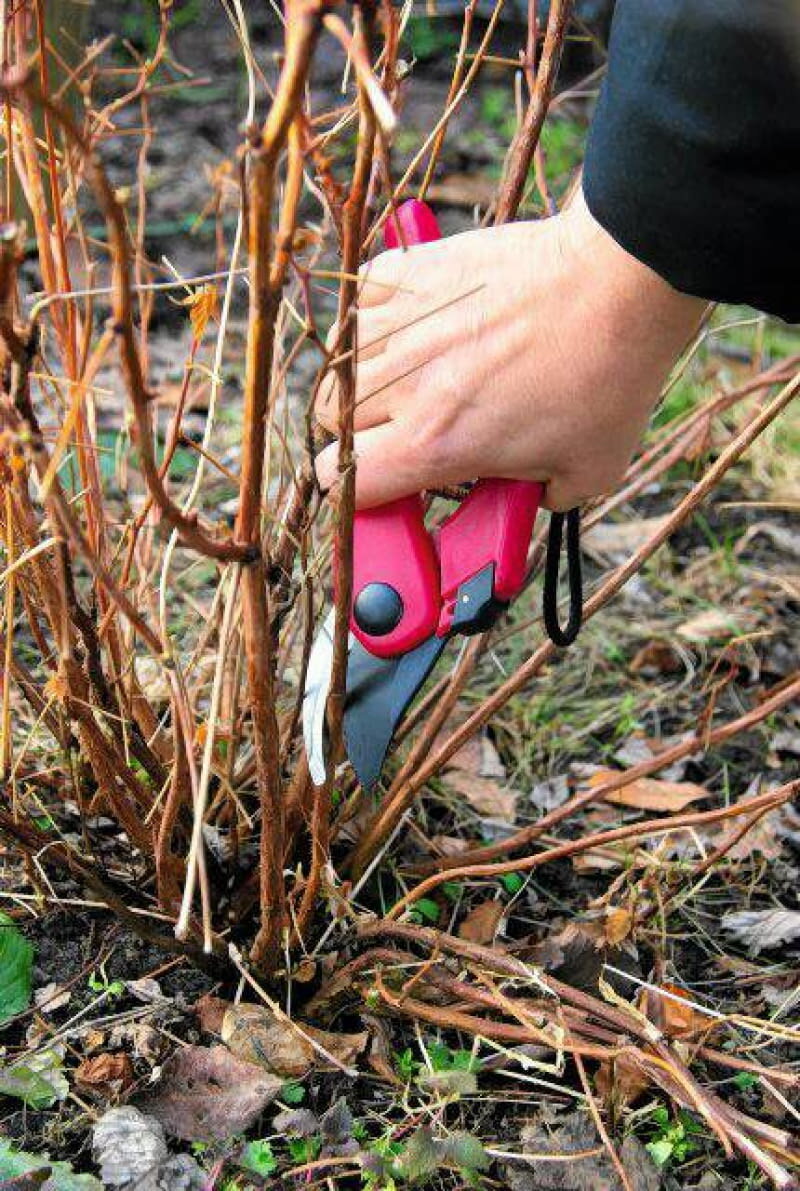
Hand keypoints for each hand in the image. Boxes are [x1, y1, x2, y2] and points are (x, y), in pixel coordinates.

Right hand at [315, 188, 705, 509]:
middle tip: (400, 434)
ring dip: (363, 379)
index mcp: (435, 443)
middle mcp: (405, 385)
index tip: (384, 490)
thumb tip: (523, 496)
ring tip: (405, 382)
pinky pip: (364, 296)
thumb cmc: (608, 376)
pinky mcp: (418, 273)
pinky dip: (374, 314)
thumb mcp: (588, 472)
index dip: (358, 495)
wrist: (619, 282)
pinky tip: (408, 326)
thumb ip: (539, 499)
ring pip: (339, 362)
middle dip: (359, 437)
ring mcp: (404, 323)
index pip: (347, 483)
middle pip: (332, 424)